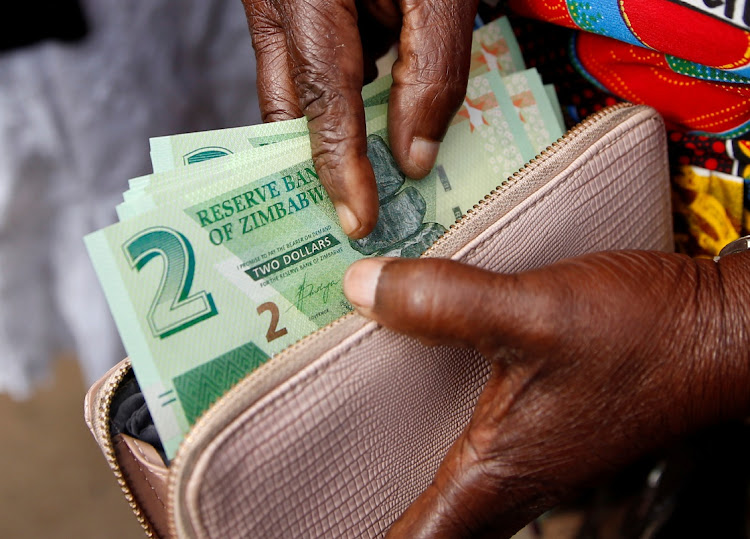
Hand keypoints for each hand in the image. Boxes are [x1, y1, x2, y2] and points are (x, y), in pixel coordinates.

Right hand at [241, 0, 478, 237]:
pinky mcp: (290, 3)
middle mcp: (276, 0)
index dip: (339, 165)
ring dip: (330, 129)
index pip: (321, 97)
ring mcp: (275, 1)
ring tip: (365, 173)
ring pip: (291, 89)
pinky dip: (339, 93)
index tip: (358, 220)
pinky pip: (306, 63)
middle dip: (317, 161)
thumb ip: (432, 71)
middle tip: (350, 212)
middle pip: (285, 104)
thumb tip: (413, 158)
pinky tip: (374, 110)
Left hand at [342, 250, 749, 536]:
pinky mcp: (546, 428)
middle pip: (430, 525)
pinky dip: (439, 438)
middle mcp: (513, 479)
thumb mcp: (533, 311)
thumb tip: (359, 290)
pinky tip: (423, 394)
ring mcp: (533, 459)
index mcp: (498, 473)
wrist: (720, 330)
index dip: (365, 537)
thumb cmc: (643, 335)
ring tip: (355, 441)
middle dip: (375, 510)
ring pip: (454, 491)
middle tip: (319, 481)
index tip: (311, 521)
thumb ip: (442, 302)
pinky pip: (478, 453)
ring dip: (407, 476)